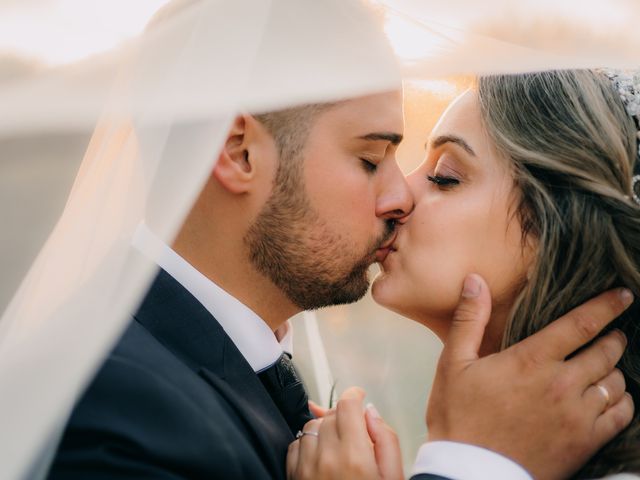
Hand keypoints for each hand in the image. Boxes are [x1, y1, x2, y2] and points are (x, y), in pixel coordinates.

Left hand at [287, 387, 402, 479]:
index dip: (355, 395)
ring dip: (325, 429)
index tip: (359, 396)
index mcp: (354, 457)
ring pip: (311, 427)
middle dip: (344, 416)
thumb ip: (386, 441)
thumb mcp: (393, 479)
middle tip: (356, 429)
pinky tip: (323, 457)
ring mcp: (305, 469)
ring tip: (340, 446)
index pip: (347, 405)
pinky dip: (308, 444)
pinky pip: (295, 445)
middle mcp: (326, 459)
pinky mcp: (293, 478)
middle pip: (331, 414)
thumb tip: (372, 413)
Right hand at [426, 274, 633, 479]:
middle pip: (606, 351)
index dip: (606, 306)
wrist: (469, 472)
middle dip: (614, 337)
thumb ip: (469, 319)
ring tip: (607, 365)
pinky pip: (621, 414)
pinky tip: (611, 397)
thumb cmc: (459, 416)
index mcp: (531, 360)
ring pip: (616, 382)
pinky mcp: (585, 442)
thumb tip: (475, 280)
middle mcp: (562, 384)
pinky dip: (622, 401)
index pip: (581, 324)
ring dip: (615, 369)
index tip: (623, 295)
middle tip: (614, 332)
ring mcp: (577, 415)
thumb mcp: (453, 363)